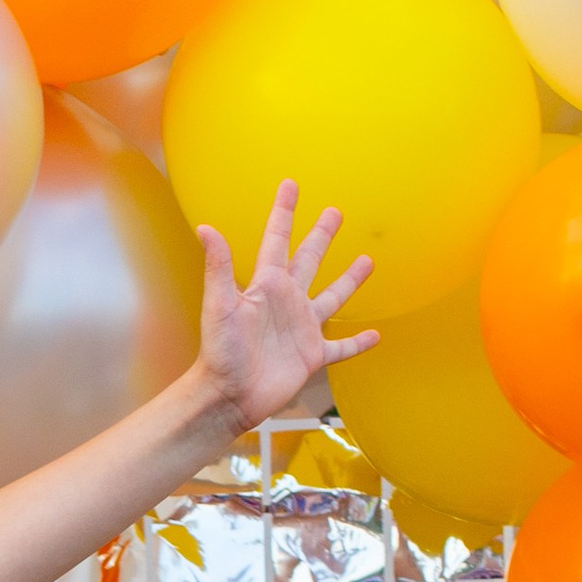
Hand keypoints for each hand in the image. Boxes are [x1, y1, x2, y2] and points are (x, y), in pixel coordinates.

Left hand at [195, 177, 378, 433]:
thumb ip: (219, 266)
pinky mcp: (311, 356)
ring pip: (332, 298)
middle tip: (336, 212)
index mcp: (267, 285)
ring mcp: (302, 328)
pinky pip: (341, 347)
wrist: (229, 396)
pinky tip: (376, 335)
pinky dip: (358, 342)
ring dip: (349, 280)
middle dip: (322, 236)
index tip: (290, 185)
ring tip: (367, 261)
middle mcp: (287, 302)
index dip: (284, 212)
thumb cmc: (220, 352)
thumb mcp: (219, 305)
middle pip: (309, 260)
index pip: (277, 240)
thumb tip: (205, 228)